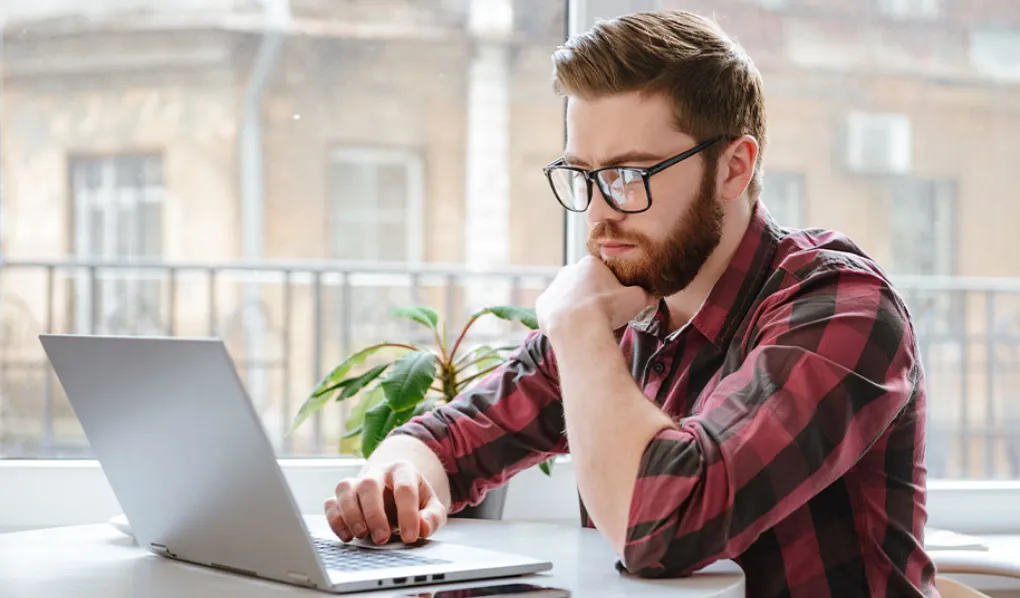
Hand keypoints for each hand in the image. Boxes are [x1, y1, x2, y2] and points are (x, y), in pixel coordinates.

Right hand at [325, 461, 447, 544]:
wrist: (397, 496)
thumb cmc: (415, 503)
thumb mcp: (432, 509)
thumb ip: (432, 518)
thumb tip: (422, 528)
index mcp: (403, 471)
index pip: (404, 488)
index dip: (407, 514)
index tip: (410, 537)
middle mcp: (377, 473)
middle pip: (369, 485)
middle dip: (374, 514)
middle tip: (382, 539)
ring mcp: (357, 482)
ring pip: (345, 488)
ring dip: (351, 514)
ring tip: (362, 535)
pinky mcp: (342, 497)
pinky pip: (331, 503)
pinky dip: (335, 520)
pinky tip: (347, 536)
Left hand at [536, 256, 654, 334]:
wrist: (579, 326)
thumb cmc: (609, 309)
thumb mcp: (637, 298)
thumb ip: (644, 294)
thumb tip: (652, 295)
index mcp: (590, 264)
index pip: (601, 272)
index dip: (610, 288)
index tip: (614, 302)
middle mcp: (568, 271)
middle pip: (583, 283)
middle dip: (591, 296)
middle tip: (601, 314)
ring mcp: (553, 287)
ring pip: (567, 297)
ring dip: (575, 308)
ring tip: (586, 324)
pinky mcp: (542, 304)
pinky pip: (553, 311)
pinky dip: (561, 319)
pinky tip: (572, 329)